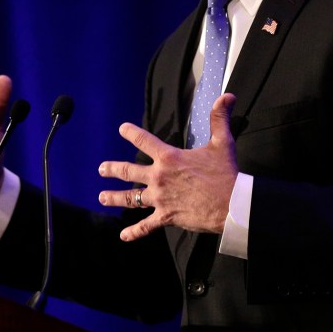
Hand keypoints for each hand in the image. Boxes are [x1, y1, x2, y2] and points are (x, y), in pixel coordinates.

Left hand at [98, 93, 238, 240]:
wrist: (231, 203)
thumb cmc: (225, 173)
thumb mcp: (222, 142)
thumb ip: (219, 118)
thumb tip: (227, 96)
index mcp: (169, 157)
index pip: (144, 140)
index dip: (131, 133)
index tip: (122, 129)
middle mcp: (158, 177)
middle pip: (128, 171)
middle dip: (112, 169)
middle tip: (101, 169)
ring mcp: (159, 198)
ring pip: (130, 198)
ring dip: (114, 197)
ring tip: (102, 197)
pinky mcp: (166, 216)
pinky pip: (146, 226)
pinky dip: (134, 232)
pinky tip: (123, 235)